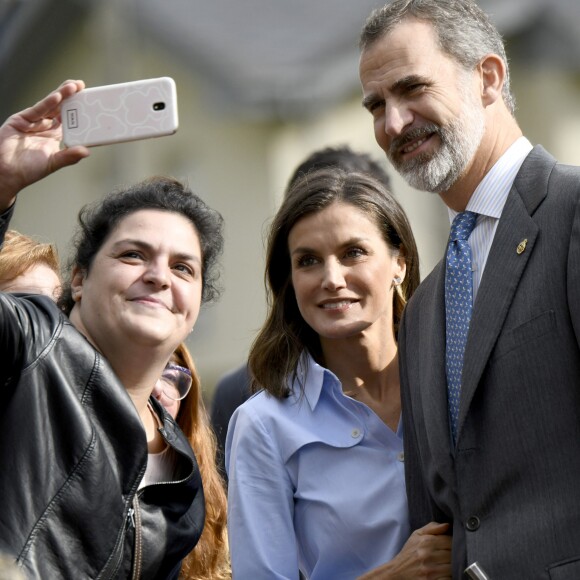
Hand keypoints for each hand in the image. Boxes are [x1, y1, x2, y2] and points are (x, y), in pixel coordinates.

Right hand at [0, 79, 90, 209]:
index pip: (70, 120)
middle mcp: (44, 126)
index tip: (90, 102)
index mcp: (54, 136)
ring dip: (62, 95)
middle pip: (60, 108)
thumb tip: (87, 151)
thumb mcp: (53, 162)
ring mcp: (33, 122)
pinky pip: (37, 109)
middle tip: (83, 86)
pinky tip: (57, 96)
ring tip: (74, 87)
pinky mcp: (21, 119)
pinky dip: (47, 103)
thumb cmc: (28, 170)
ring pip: (50, 105)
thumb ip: (69, 156)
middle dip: (71, 97)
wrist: (6, 172)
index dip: (79, 111)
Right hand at [356, 522, 451, 579]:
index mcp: (426, 542)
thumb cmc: (409, 553)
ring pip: (452, 567)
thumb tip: (447, 525)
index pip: (450, 540)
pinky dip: (449, 576)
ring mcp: (430, 571)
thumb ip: (432, 528)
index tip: (450, 545)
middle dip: (453, 554)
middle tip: (449, 555)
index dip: (453, 542)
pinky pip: (449, 578)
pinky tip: (444, 573)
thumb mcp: (416, 536)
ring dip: (452, 566)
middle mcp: (428, 555)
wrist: (397, 572)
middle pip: (453, 554)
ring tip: (446, 564)